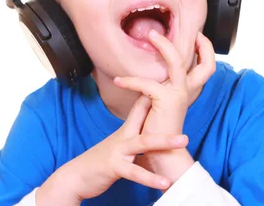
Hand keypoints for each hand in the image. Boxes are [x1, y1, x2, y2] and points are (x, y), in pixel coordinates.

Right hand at [46, 94, 189, 201]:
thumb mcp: (116, 145)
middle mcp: (123, 137)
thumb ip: (131, 136)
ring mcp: (118, 151)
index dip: (154, 94)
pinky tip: (164, 182)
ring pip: (143, 142)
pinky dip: (149, 177)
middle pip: (146, 120)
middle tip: (189, 100)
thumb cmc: (99, 161)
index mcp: (125, 131)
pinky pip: (134, 172)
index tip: (172, 82)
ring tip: (183, 140)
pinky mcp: (114, 167)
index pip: (141, 107)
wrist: (75, 177)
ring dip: (164, 140)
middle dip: (166, 106)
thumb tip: (145, 128)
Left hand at [114, 30, 216, 135]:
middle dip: (197, 42)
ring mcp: (179, 95)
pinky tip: (119, 80)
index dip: (206, 49)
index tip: (196, 35)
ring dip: (165, 45)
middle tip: (186, 28)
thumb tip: (152, 69)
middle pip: (205, 61)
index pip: (207, 65)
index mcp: (189, 90)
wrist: (160, 155)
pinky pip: (147, 83)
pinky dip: (131, 80)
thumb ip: (161, 86)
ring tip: (150, 35)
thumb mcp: (161, 103)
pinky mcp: (166, 101)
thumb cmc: (157, 130)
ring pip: (177, 62)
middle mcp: (188, 91)